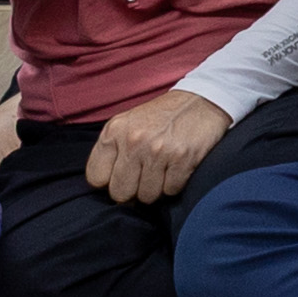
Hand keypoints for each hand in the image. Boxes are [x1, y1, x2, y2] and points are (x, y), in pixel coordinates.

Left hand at [82, 88, 231, 207]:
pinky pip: (171, 191)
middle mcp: (133, 140)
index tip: (122, 175)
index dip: (109, 181)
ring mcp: (158, 150)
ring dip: (156, 188)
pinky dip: (175, 184)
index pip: (95, 178)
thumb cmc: (161, 117)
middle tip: (144, 176)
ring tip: (163, 169)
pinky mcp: (183, 158)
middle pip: (120, 193)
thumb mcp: (128, 123)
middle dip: (132, 190)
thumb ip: (112, 150)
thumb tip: (105, 187)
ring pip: (147, 196)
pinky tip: (177, 167)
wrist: (202, 100)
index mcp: (114, 131)